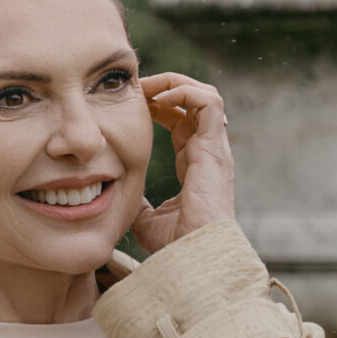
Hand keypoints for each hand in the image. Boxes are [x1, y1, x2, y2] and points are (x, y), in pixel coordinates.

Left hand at [132, 74, 234, 252]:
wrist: (193, 253)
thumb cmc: (176, 243)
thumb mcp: (147, 218)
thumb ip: (139, 202)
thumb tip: (122, 198)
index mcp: (193, 163)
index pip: (180, 121)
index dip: (158, 107)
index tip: (133, 104)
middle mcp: (207, 151)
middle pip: (193, 102)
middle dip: (165, 87)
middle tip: (138, 87)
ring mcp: (213, 148)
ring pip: (206, 95)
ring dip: (176, 84)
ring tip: (149, 87)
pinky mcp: (214, 147)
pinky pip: (209, 102)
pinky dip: (186, 92)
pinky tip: (159, 99)